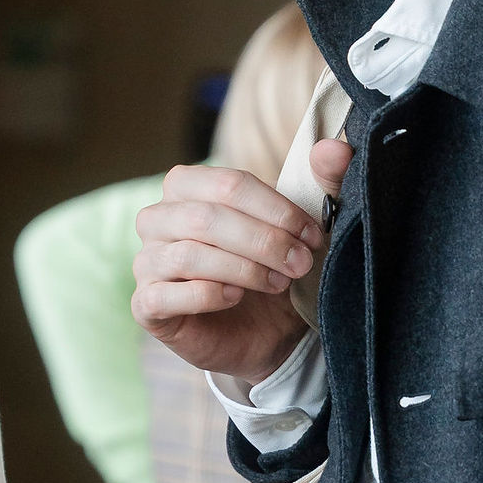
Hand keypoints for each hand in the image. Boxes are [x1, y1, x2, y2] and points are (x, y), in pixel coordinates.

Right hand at [132, 138, 351, 382]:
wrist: (265, 333)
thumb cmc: (274, 268)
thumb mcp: (302, 228)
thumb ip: (323, 183)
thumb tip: (335, 148)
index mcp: (186, 186)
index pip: (229, 184)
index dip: (276, 209)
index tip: (312, 235)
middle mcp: (157, 219)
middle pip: (206, 217)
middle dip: (264, 241)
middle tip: (300, 263)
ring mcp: (147, 262)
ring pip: (187, 256)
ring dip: (243, 269)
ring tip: (277, 283)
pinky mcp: (146, 306)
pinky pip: (164, 295)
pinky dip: (207, 295)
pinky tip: (235, 298)